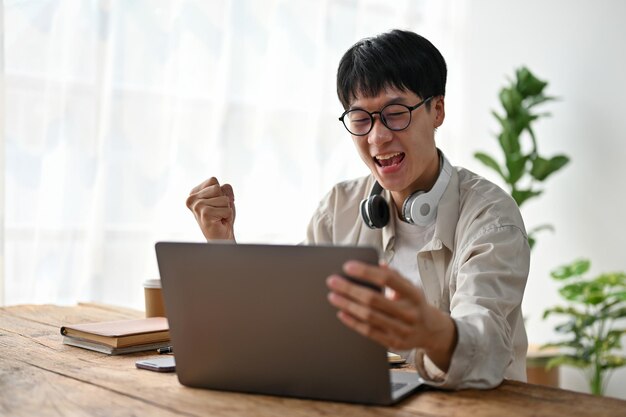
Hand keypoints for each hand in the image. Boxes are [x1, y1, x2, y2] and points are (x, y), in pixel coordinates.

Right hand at [186, 177, 235, 240]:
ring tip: (219, 216)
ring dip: (226, 209)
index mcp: (193, 193)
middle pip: (218, 188)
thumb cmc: (222, 217)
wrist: (222, 237)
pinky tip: (219, 221)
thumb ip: (225, 188)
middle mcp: (191, 199)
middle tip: (218, 211)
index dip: (221, 192)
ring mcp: (197, 207)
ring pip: (224, 199)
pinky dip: (227, 216)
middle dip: (224, 200)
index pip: (213, 180)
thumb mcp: (224, 197)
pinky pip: (227, 209)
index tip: (216, 204)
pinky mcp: (205, 214)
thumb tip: (222, 191)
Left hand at [326, 261, 456, 371]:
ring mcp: (402, 329)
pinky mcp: (394, 343)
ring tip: (333, 296)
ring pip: (369, 316)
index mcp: (413, 294)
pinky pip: (369, 332)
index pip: (388, 279)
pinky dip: (353, 322)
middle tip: (332, 281)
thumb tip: (377, 263)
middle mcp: (409, 312)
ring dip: (348, 305)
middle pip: (374, 299)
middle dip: (350, 289)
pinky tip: (341, 313)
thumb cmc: (414, 304)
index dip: (366, 272)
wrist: (432, 331)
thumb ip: (394, 276)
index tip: (347, 266)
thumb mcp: (410, 287)